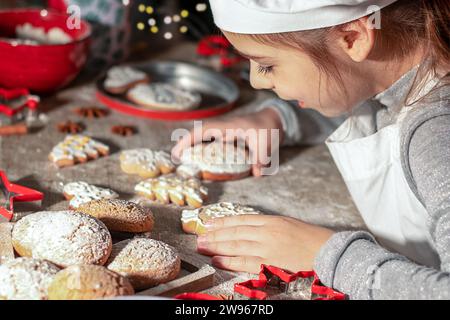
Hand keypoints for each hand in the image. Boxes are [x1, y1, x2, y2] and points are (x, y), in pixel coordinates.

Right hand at [171, 108, 283, 176]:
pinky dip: (203, 146)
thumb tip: (256, 174)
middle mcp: (224, 127)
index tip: (178, 150)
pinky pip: (212, 139)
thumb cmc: (269, 126)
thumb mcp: (267, 142)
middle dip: (185, 143)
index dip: (189, 139)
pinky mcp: (229, 134)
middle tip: (175, 158)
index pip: (204, 130)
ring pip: (203, 135)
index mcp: (229, 126)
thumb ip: (261, 158)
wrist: (276, 118)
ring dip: (192, 144)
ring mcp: (225, 130)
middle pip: (199, 132)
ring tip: (183, 158)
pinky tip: (200, 157)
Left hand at [197, 215, 333, 273]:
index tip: (209, 222)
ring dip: (217, 245)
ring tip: (202, 246)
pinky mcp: (270, 263)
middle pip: (235, 231)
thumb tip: (251, 228)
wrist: (330, 251)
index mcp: (272, 220)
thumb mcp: (290, 225)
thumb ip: (270, 226)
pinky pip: (245, 261)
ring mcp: (268, 247)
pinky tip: (217, 260)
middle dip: (215, 233)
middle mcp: (267, 231)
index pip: (241, 220)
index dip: (223, 221)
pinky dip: (229, 261)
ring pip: (236, 245)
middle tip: (199, 235)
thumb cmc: (313, 239)